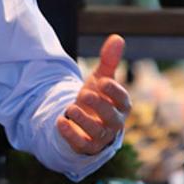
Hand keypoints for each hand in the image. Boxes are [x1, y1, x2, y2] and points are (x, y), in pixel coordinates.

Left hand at [57, 34, 130, 155]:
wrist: (84, 120)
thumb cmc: (97, 97)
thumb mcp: (101, 78)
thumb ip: (109, 60)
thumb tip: (117, 37)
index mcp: (121, 106)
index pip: (123, 100)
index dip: (114, 91)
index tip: (103, 81)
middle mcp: (113, 123)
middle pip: (111, 117)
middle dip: (99, 106)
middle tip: (84, 94)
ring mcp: (100, 136)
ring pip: (96, 132)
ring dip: (83, 121)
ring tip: (70, 108)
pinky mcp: (86, 146)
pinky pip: (80, 144)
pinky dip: (70, 135)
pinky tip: (60, 122)